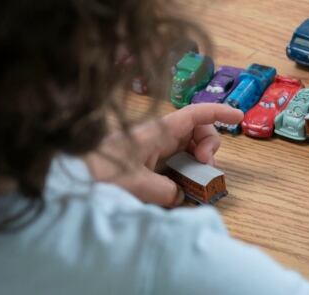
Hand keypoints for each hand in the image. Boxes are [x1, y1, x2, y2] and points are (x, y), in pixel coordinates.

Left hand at [85, 103, 243, 207]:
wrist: (68, 179)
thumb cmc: (98, 173)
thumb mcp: (136, 185)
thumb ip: (165, 191)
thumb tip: (180, 196)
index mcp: (159, 131)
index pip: (196, 114)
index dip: (219, 112)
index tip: (239, 117)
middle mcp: (159, 136)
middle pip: (197, 130)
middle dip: (209, 146)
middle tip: (204, 168)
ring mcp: (153, 149)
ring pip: (188, 147)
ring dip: (198, 162)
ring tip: (192, 182)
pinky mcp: (146, 162)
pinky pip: (175, 161)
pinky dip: (184, 171)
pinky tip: (179, 188)